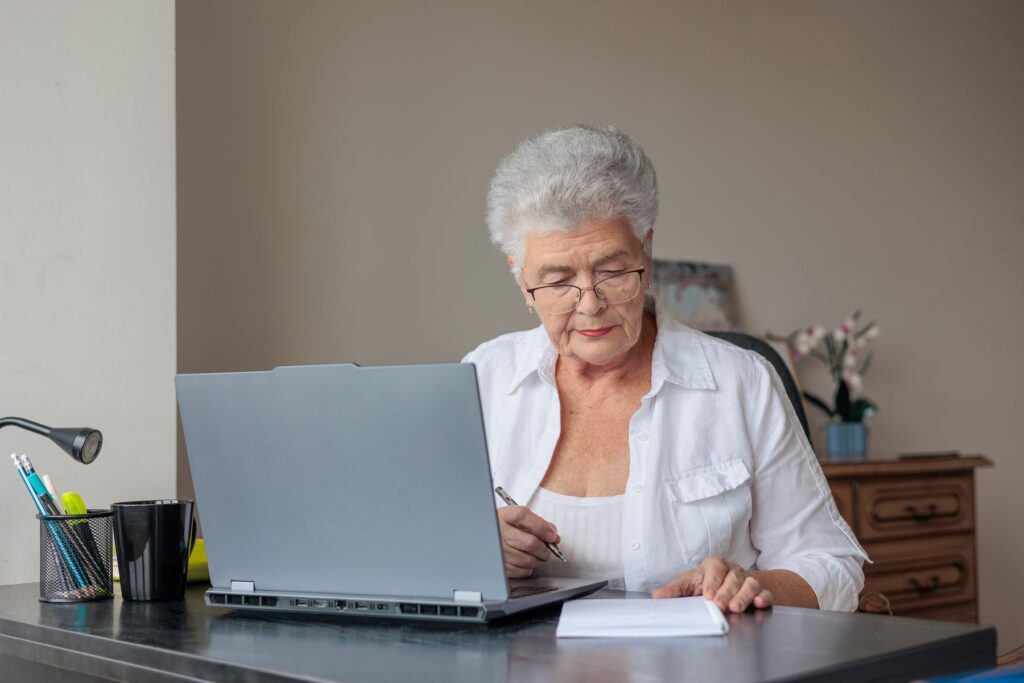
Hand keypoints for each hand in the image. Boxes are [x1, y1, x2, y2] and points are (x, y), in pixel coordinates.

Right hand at [497, 505, 559, 577]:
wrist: (485, 537)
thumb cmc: (505, 527)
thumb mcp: (518, 518)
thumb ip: (537, 522)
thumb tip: (552, 534)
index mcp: (505, 516)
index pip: (524, 517)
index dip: (541, 527)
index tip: (551, 535)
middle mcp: (500, 533)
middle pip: (530, 543)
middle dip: (545, 548)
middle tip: (548, 548)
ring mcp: (499, 551)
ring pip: (529, 559)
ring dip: (538, 559)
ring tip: (536, 554)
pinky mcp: (500, 566)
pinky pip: (522, 571)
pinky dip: (529, 567)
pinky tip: (525, 560)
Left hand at [651, 556, 772, 612]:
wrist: (728, 585)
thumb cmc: (706, 583)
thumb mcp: (689, 584)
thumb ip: (675, 590)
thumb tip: (657, 596)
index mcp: (714, 565)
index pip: (715, 568)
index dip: (712, 581)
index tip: (708, 595)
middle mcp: (732, 570)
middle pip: (733, 577)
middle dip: (726, 591)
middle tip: (720, 605)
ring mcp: (747, 580)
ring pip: (750, 584)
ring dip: (744, 596)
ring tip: (736, 608)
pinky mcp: (760, 591)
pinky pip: (765, 592)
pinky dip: (763, 597)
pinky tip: (759, 603)